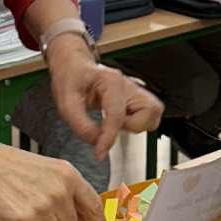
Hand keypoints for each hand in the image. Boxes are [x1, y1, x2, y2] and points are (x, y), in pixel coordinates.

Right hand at [0, 135, 107, 220]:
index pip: (93, 206)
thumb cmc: (8, 165)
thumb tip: (80, 218)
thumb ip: (66, 190)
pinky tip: (11, 215)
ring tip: (20, 207)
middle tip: (34, 206)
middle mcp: (59, 192)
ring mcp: (42, 208)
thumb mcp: (46, 169)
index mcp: (68, 175)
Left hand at [48, 43, 163, 160]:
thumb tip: (96, 142)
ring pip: (154, 114)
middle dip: (131, 126)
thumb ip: (81, 125)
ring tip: (117, 123)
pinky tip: (121, 121)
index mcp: (111, 80)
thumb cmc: (71, 79)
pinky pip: (149, 115)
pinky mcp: (136, 98)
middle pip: (149, 111)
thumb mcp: (66, 102)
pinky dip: (138, 123)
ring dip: (137, 125)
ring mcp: (135, 90)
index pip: (117, 115)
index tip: (99, 152)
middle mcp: (127, 84)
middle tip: (111, 126)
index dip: (109, 138)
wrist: (74, 67)